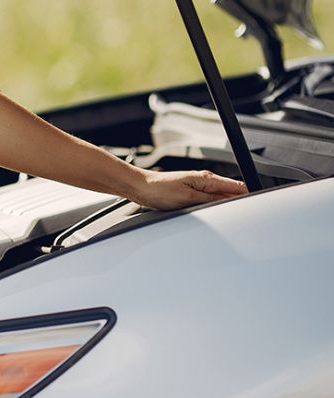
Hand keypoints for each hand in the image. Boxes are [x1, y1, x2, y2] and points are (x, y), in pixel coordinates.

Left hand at [130, 168, 248, 209]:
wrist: (140, 187)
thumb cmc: (159, 190)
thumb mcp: (188, 198)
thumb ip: (211, 201)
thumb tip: (230, 202)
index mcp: (206, 179)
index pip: (237, 186)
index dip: (249, 195)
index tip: (258, 206)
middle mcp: (204, 182)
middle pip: (231, 193)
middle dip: (240, 204)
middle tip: (248, 218)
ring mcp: (198, 188)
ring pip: (221, 198)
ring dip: (227, 207)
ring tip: (233, 219)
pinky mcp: (191, 194)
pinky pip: (209, 201)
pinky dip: (215, 208)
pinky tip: (215, 216)